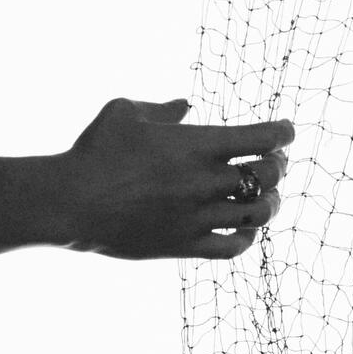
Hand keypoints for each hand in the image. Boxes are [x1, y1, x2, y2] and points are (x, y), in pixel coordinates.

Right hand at [55, 98, 291, 259]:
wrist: (67, 202)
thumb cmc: (94, 152)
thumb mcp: (125, 112)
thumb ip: (163, 109)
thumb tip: (186, 106)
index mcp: (197, 145)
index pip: (264, 137)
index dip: (283, 132)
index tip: (285, 131)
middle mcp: (204, 181)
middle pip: (269, 174)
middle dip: (279, 166)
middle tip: (274, 163)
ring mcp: (196, 216)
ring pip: (259, 213)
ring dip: (270, 202)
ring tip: (266, 196)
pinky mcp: (183, 245)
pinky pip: (232, 247)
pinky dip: (248, 237)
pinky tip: (244, 227)